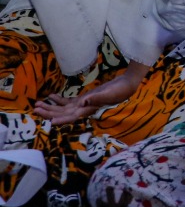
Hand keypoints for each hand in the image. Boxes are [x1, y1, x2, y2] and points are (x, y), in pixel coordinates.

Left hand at [33, 61, 148, 124]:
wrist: (127, 85)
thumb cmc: (120, 90)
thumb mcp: (109, 94)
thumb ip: (96, 99)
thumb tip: (83, 103)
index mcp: (89, 109)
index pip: (73, 117)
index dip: (61, 120)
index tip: (50, 122)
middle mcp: (84, 109)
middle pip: (64, 113)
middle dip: (50, 112)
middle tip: (36, 109)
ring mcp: (84, 104)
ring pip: (64, 108)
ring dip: (51, 107)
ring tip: (38, 104)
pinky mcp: (85, 98)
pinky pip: (69, 101)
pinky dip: (60, 100)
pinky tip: (52, 96)